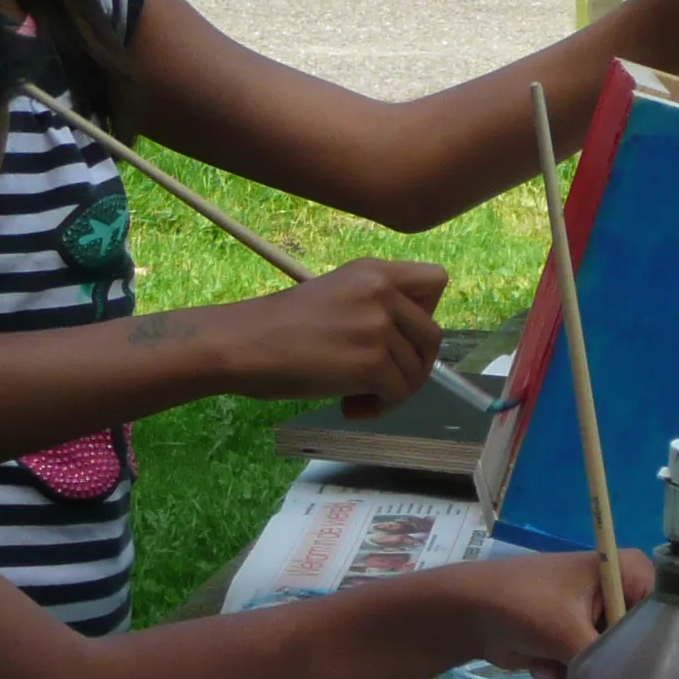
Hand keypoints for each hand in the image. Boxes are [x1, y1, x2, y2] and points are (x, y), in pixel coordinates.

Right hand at [213, 259, 448, 412]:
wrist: (242, 344)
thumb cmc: (278, 327)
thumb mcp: (336, 295)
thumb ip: (374, 307)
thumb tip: (406, 346)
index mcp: (375, 270)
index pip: (436, 280)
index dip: (425, 313)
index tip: (397, 335)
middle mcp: (383, 291)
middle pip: (432, 336)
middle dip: (412, 365)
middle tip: (379, 380)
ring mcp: (380, 326)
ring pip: (416, 371)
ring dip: (391, 392)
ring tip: (355, 397)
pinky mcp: (372, 363)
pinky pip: (398, 394)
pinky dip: (379, 408)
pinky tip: (349, 407)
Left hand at [442, 548, 659, 678]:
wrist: (468, 615)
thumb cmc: (521, 605)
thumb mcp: (569, 633)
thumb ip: (606, 662)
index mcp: (628, 570)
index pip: (665, 610)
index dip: (655, 641)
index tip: (637, 666)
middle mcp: (619, 590)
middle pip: (638, 640)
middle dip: (607, 660)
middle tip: (580, 662)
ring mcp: (597, 615)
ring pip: (610, 660)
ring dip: (580, 669)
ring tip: (553, 660)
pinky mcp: (577, 638)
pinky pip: (589, 668)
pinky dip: (565, 671)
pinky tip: (542, 663)